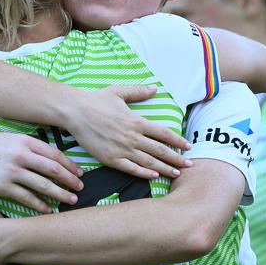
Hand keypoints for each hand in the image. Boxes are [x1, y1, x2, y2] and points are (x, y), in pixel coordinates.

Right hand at [0, 131, 82, 212]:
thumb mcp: (11, 139)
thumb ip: (30, 148)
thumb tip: (50, 158)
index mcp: (26, 142)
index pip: (55, 155)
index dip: (70, 165)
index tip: (80, 174)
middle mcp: (21, 155)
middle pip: (53, 170)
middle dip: (70, 181)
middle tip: (80, 189)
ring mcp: (12, 171)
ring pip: (43, 185)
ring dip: (59, 194)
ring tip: (70, 201)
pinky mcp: (2, 186)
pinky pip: (26, 198)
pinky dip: (40, 205)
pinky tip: (48, 210)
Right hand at [65, 85, 192, 178]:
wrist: (75, 112)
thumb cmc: (96, 101)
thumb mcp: (119, 92)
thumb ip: (139, 92)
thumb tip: (155, 88)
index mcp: (137, 121)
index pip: (163, 133)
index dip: (177, 141)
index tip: (188, 147)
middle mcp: (132, 136)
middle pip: (160, 150)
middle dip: (176, 159)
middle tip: (189, 165)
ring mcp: (122, 149)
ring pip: (148, 161)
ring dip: (164, 168)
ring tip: (176, 174)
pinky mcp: (110, 158)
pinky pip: (131, 168)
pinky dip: (143, 173)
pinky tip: (153, 176)